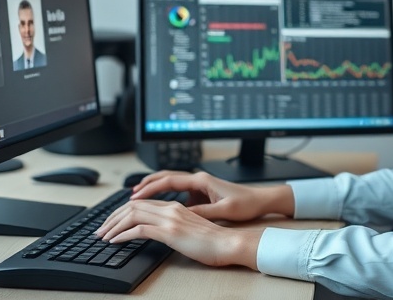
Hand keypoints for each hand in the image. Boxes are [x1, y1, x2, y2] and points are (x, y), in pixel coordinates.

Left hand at [94, 199, 262, 267]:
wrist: (228, 244)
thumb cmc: (214, 240)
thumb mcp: (190, 229)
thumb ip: (175, 225)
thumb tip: (160, 232)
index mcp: (175, 206)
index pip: (142, 203)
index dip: (123, 211)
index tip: (112, 222)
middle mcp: (170, 208)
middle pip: (133, 206)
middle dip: (112, 217)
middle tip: (101, 229)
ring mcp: (170, 219)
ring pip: (132, 215)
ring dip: (114, 225)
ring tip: (103, 235)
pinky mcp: (170, 232)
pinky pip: (139, 230)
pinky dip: (123, 234)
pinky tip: (115, 241)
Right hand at [129, 170, 292, 221]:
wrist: (261, 200)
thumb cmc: (246, 203)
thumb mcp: (223, 211)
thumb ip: (202, 212)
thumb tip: (181, 214)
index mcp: (202, 180)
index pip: (170, 180)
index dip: (151, 188)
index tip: (136, 195)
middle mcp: (199, 180)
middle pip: (167, 177)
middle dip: (148, 184)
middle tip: (132, 194)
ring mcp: (200, 185)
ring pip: (172, 183)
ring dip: (156, 189)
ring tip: (140, 199)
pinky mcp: (203, 193)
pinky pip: (180, 192)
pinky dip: (167, 196)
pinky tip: (160, 206)